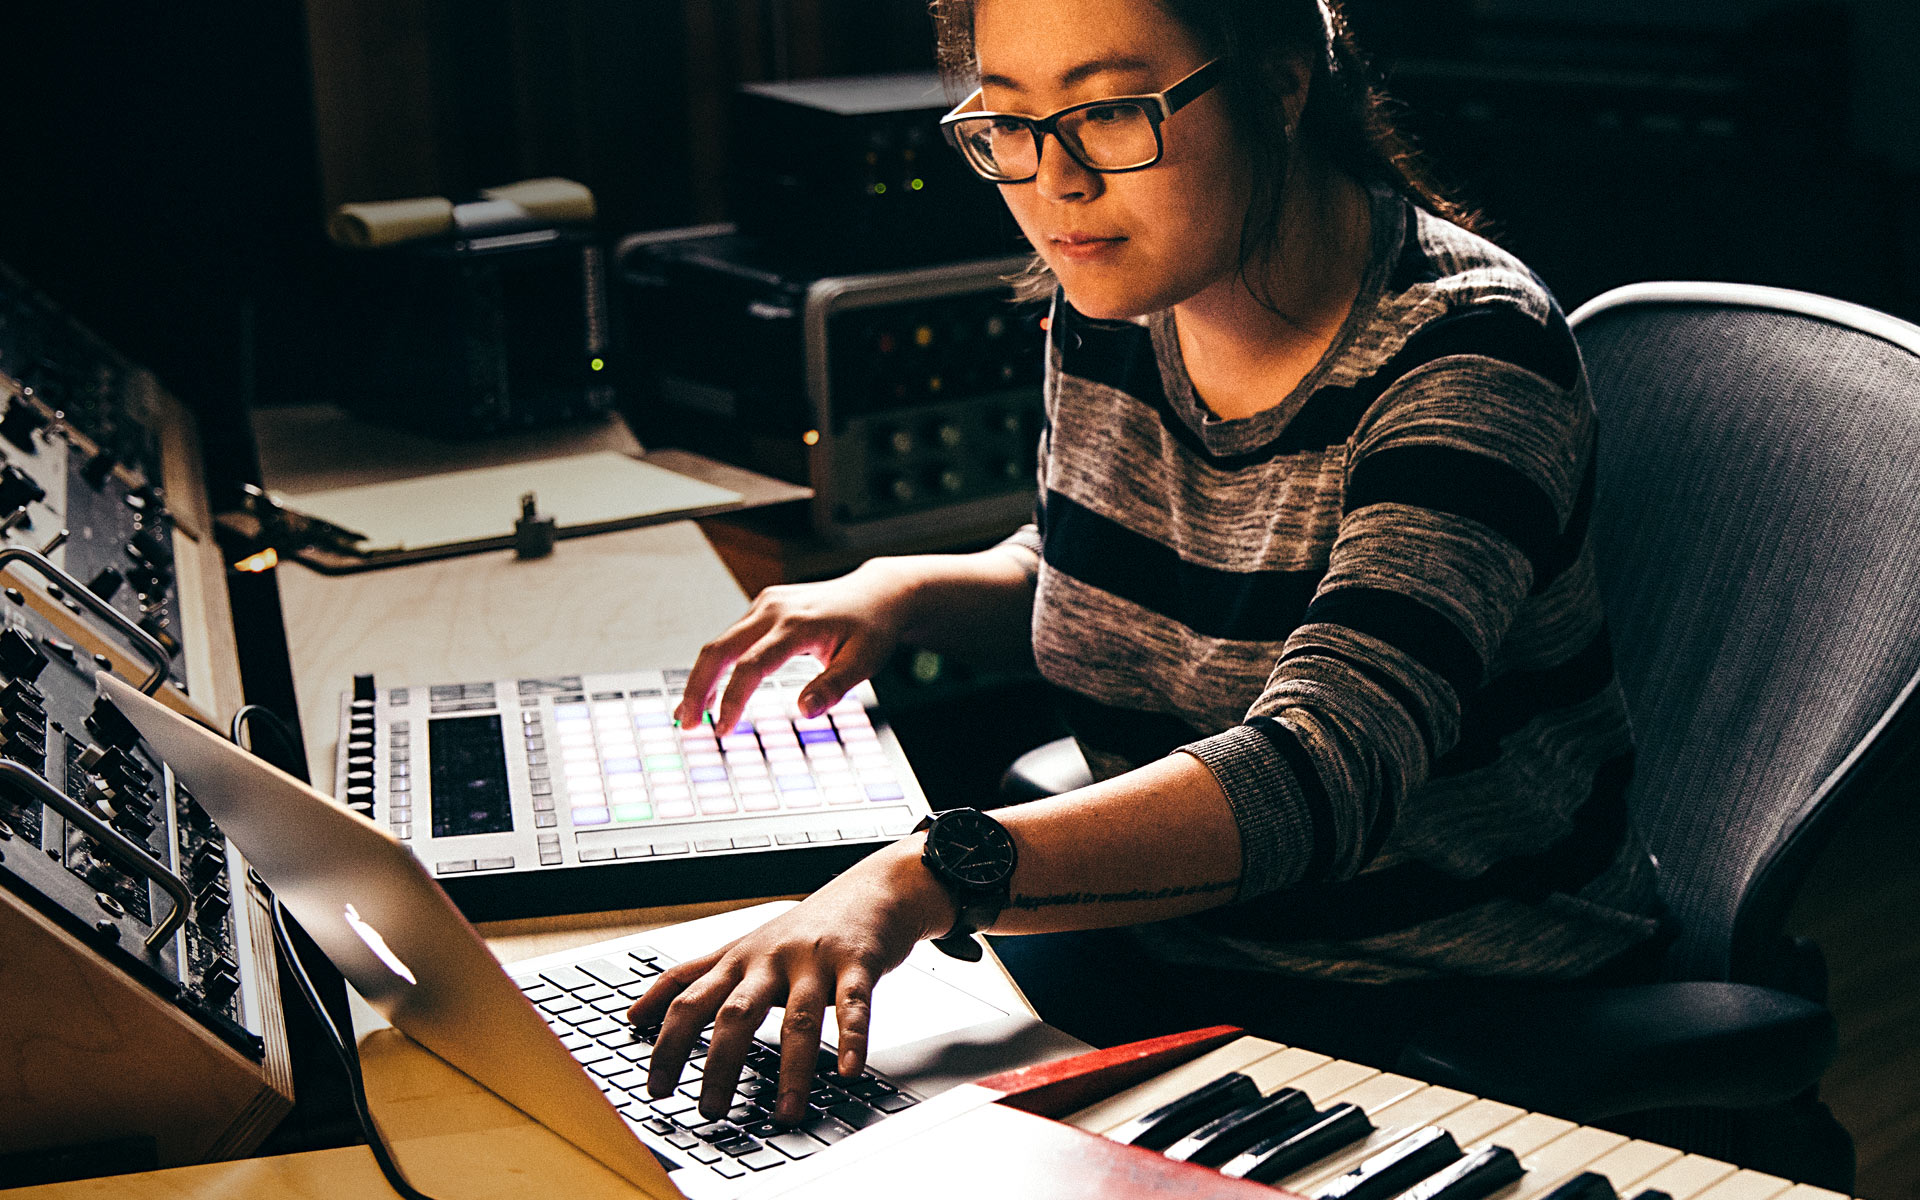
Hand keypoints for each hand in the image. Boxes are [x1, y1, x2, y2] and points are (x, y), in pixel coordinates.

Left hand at [626, 843, 954, 1123]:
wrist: (871, 889)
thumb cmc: (802, 929)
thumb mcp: (740, 948)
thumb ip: (690, 978)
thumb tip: (634, 1013)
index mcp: (737, 960)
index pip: (688, 1001)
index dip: (667, 1044)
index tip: (656, 1088)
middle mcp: (769, 959)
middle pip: (735, 1013)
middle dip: (719, 1064)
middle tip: (711, 1109)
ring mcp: (812, 960)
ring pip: (798, 1017)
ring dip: (792, 1070)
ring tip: (786, 1113)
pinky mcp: (856, 962)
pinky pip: (854, 1004)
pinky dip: (852, 1038)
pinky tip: (850, 1070)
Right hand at [675, 560, 919, 733]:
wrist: (877, 593)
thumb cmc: (872, 627)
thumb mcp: (865, 662)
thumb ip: (833, 686)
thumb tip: (804, 712)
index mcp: (798, 624)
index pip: (752, 665)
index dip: (732, 699)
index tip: (722, 729)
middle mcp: (775, 609)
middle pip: (719, 649)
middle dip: (697, 688)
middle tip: (684, 723)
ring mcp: (766, 605)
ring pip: (720, 643)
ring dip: (702, 678)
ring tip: (690, 713)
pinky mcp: (764, 607)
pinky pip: (732, 638)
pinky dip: (716, 665)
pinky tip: (710, 690)